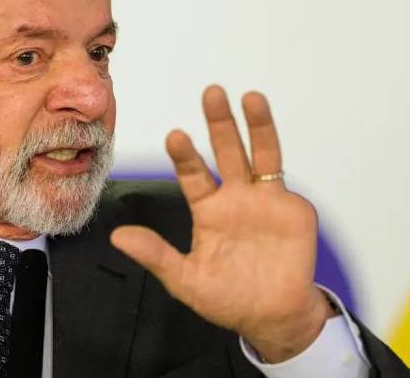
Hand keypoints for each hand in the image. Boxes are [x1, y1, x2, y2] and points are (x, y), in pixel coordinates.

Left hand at [111, 85, 333, 361]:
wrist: (273, 316)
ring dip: (256, 125)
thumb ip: (156, 256)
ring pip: (260, 154)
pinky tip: (266, 141)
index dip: (185, 155)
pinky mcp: (292, 209)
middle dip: (219, 123)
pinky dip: (276, 163)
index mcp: (209, 210)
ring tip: (250, 96)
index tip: (175, 135)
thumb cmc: (228, 299)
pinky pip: (283, 182)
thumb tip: (117, 237)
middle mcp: (235, 197)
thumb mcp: (185, 280)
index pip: (193, 174)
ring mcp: (264, 200)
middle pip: (227, 151)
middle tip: (211, 92)